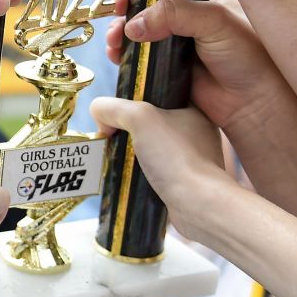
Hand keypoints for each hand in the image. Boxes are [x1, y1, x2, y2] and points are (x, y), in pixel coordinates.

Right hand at [89, 101, 235, 241]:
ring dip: (132, 151)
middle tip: (113, 134)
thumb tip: (99, 115)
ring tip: (118, 156)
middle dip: (128, 127)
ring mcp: (192, 157)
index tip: (118, 111)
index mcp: (193, 108)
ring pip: (151, 145)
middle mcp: (195, 131)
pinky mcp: (184, 179)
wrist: (196, 205)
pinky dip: (140, 170)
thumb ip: (113, 108)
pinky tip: (129, 174)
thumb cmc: (175, 157)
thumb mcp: (139, 117)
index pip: (158, 92)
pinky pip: (155, 168)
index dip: (134, 96)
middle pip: (150, 119)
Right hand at [104, 0, 296, 133]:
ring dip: (119, 26)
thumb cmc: (248, 55)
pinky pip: (136, 50)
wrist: (253, 103)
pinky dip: (122, 50)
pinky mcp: (165, 60)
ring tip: (115, 37)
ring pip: (138, 22)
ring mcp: (176, 35)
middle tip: (117, 6)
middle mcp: (190, 8)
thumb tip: (133, 25)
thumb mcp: (215, 20)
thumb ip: (174, 14)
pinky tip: (116, 52)